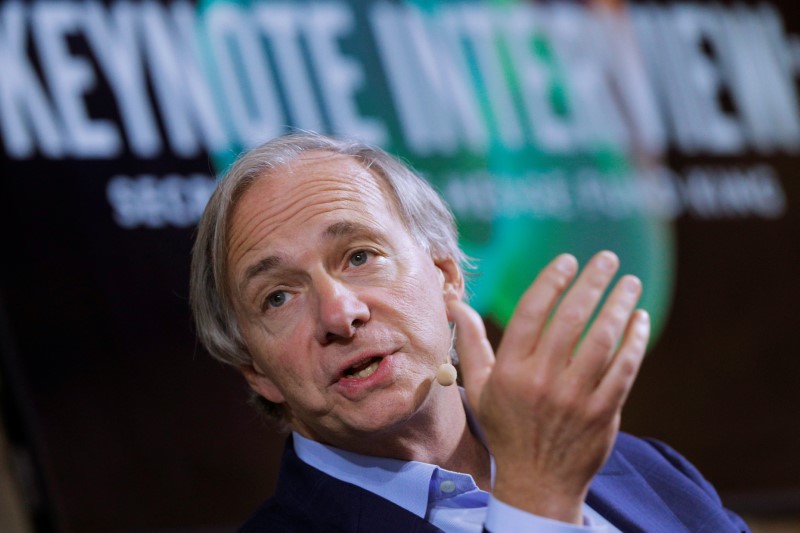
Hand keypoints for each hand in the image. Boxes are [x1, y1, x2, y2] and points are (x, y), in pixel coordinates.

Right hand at [447, 251, 649, 523]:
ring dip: (619, 305)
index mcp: (511, 370)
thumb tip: (456, 305)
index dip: (552, 281)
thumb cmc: (506, 428)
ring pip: (603, 339)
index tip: (568, 261)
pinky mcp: (603, 412)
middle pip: (571, 319)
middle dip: (592, 282)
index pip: (533, 312)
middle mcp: (543, 380)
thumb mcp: (478, 387)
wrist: (537, 482)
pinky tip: (640, 319)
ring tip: (630, 283)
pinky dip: (635, 341)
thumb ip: (471, 343)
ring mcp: (576, 398)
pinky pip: (624, 369)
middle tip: (606, 259)